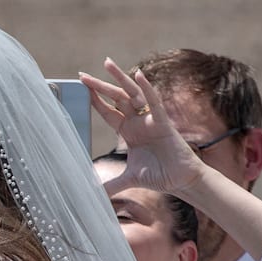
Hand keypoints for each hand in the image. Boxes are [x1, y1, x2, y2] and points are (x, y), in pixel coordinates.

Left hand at [80, 59, 207, 197]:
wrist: (181, 180)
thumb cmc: (159, 175)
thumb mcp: (129, 179)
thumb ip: (111, 185)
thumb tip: (94, 195)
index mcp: (128, 131)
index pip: (108, 111)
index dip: (95, 100)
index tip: (81, 89)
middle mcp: (137, 121)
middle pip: (116, 99)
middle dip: (100, 86)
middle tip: (83, 75)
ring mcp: (150, 119)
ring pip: (133, 94)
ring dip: (120, 78)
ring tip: (107, 63)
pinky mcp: (163, 122)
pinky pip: (155, 102)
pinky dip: (147, 88)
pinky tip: (138, 75)